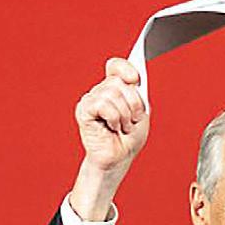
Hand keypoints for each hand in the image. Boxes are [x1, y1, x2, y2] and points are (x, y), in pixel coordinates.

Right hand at [69, 57, 148, 220]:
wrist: (119, 158)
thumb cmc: (128, 138)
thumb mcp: (140, 112)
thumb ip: (136, 93)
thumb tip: (132, 78)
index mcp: (114, 89)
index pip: (115, 66)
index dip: (125, 68)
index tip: (136, 80)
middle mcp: (100, 91)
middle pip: (118, 82)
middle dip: (132, 104)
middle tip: (130, 121)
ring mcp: (90, 100)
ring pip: (112, 93)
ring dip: (124, 115)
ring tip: (121, 127)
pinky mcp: (84, 110)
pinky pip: (103, 104)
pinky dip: (113, 118)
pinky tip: (111, 127)